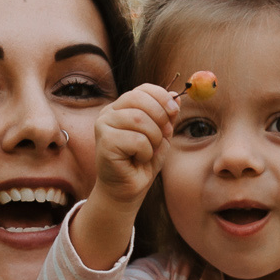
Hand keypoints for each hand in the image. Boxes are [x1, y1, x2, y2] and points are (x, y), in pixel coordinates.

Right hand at [91, 83, 176, 209]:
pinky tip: (138, 160)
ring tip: (149, 151)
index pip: (142, 89)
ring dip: (153, 138)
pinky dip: (145, 152)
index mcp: (121, 107)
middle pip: (139, 99)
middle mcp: (109, 112)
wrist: (127, 189)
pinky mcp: (104, 142)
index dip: (161, 97)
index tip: (174, 111)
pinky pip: (136, 139)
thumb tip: (176, 94)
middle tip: (164, 135)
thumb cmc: (142, 162)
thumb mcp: (160, 135)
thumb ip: (166, 115)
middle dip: (159, 117)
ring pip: (139, 119)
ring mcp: (103, 125)